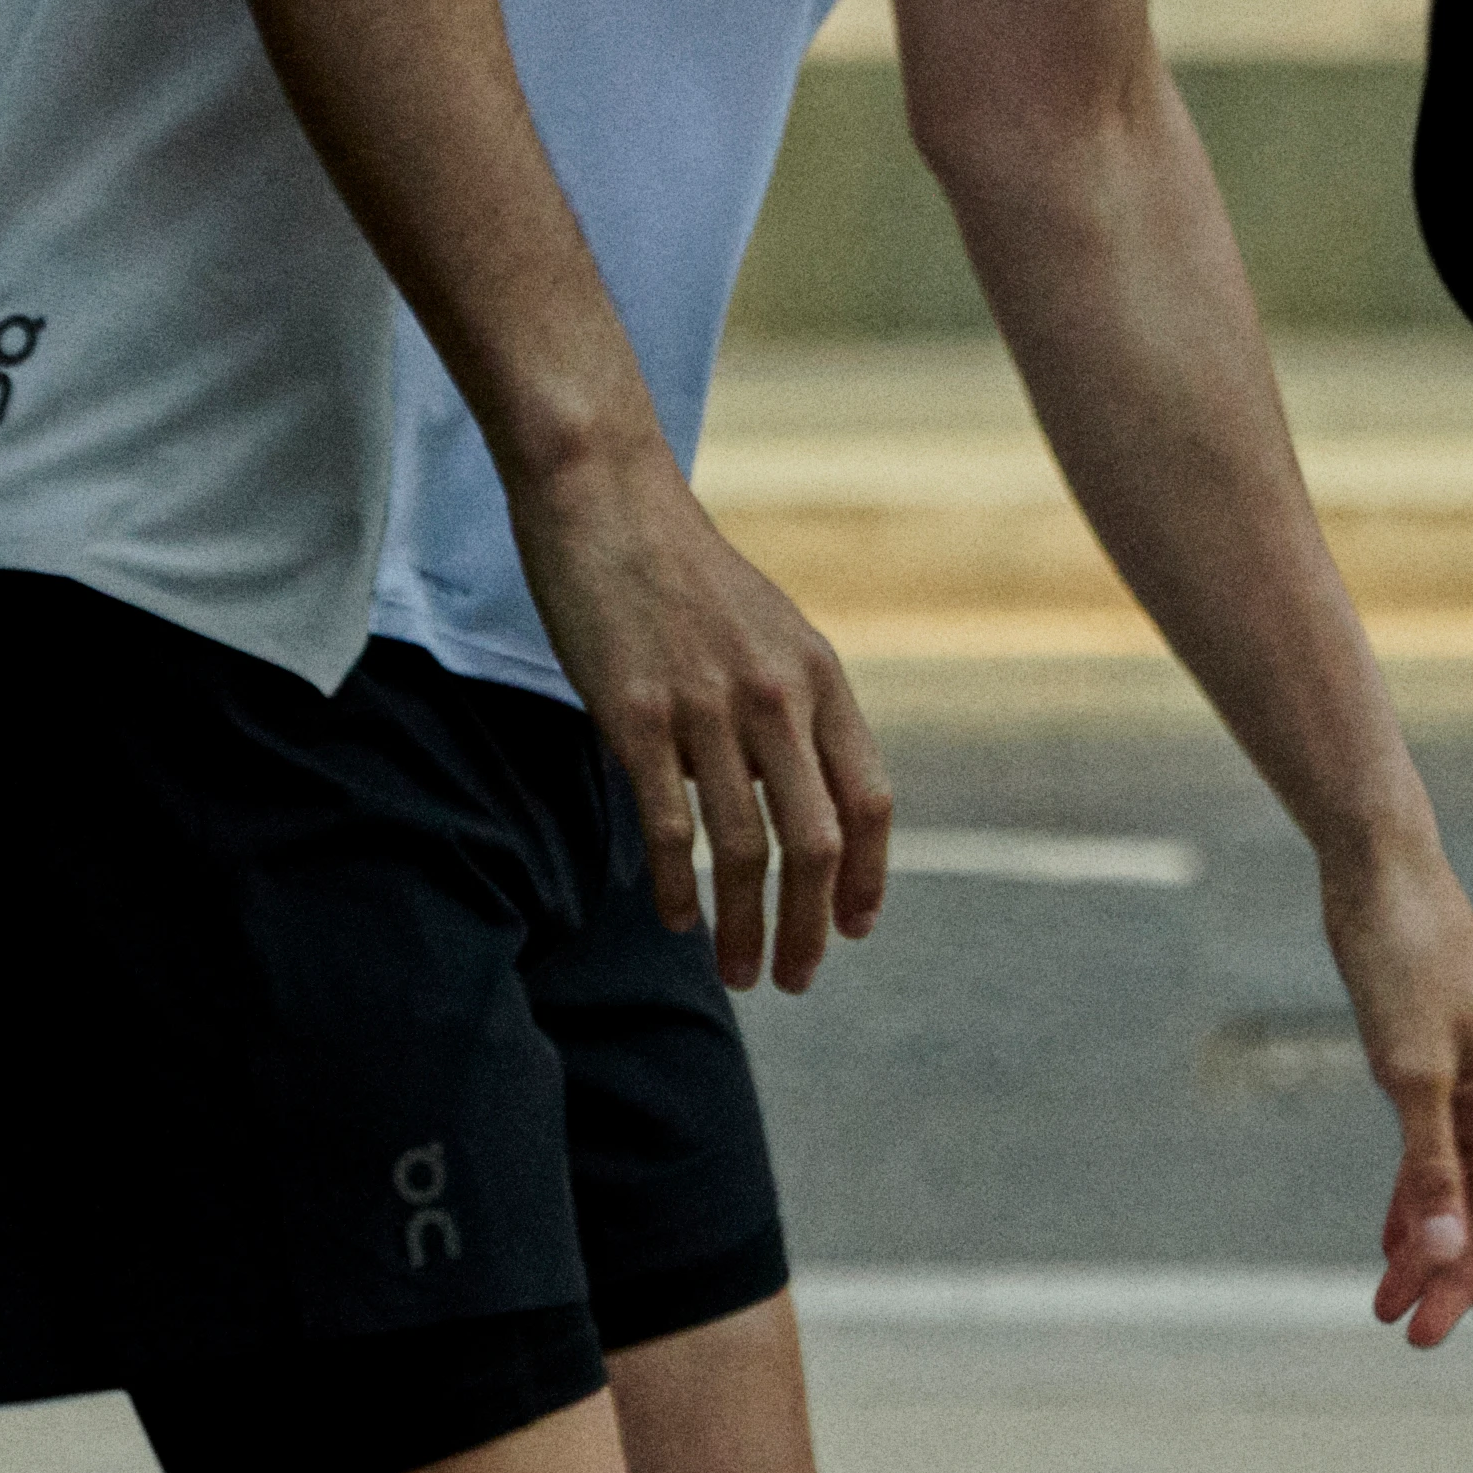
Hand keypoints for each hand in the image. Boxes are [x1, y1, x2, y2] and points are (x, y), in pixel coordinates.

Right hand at [511, 444, 891, 991]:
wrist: (605, 494)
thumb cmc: (678, 566)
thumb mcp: (765, 629)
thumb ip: (789, 706)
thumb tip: (794, 794)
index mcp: (819, 675)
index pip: (868, 801)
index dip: (868, 878)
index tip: (852, 928)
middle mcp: (775, 697)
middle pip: (816, 844)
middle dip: (810, 927)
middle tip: (794, 978)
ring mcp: (706, 708)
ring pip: (744, 850)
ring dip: (744, 927)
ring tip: (738, 972)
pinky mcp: (635, 715)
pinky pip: (668, 827)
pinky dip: (675, 887)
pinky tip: (673, 918)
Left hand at [1326, 835, 1472, 1345]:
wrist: (1376, 875)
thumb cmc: (1405, 959)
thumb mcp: (1410, 1072)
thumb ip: (1429, 1167)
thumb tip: (1444, 1255)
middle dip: (1457, 1275)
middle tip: (1413, 1333)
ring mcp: (1469, 1089)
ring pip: (1459, 1193)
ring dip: (1429, 1249)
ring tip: (1389, 1307)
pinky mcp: (1427, 1072)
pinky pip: (1430, 1159)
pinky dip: (1412, 1203)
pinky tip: (1389, 1245)